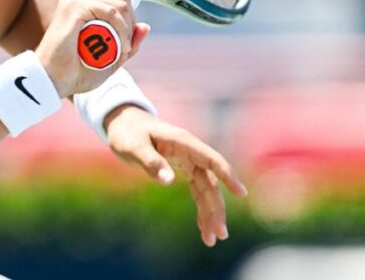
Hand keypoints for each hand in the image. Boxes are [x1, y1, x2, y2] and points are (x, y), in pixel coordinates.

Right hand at [34, 0, 149, 98]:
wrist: (52, 82)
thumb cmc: (74, 73)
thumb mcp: (109, 59)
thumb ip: (128, 43)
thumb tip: (145, 26)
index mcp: (80, 5)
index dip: (127, 5)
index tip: (128, 30)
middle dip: (131, 20)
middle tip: (127, 44)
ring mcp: (74, 1)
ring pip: (119, 2)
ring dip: (128, 28)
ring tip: (124, 49)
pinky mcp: (74, 8)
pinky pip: (110, 11)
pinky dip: (122, 29)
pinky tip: (122, 47)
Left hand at [103, 105, 248, 246]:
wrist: (123, 123)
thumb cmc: (127, 132)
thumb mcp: (133, 145)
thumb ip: (150, 161)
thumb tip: (168, 181)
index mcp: (183, 142)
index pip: (212, 159)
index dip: (227, 175)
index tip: (241, 193)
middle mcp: (191, 152)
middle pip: (211, 183)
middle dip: (217, 209)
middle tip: (221, 235)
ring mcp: (189, 161)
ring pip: (206, 190)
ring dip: (210, 213)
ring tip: (212, 239)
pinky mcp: (183, 169)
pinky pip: (197, 190)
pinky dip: (200, 208)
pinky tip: (203, 227)